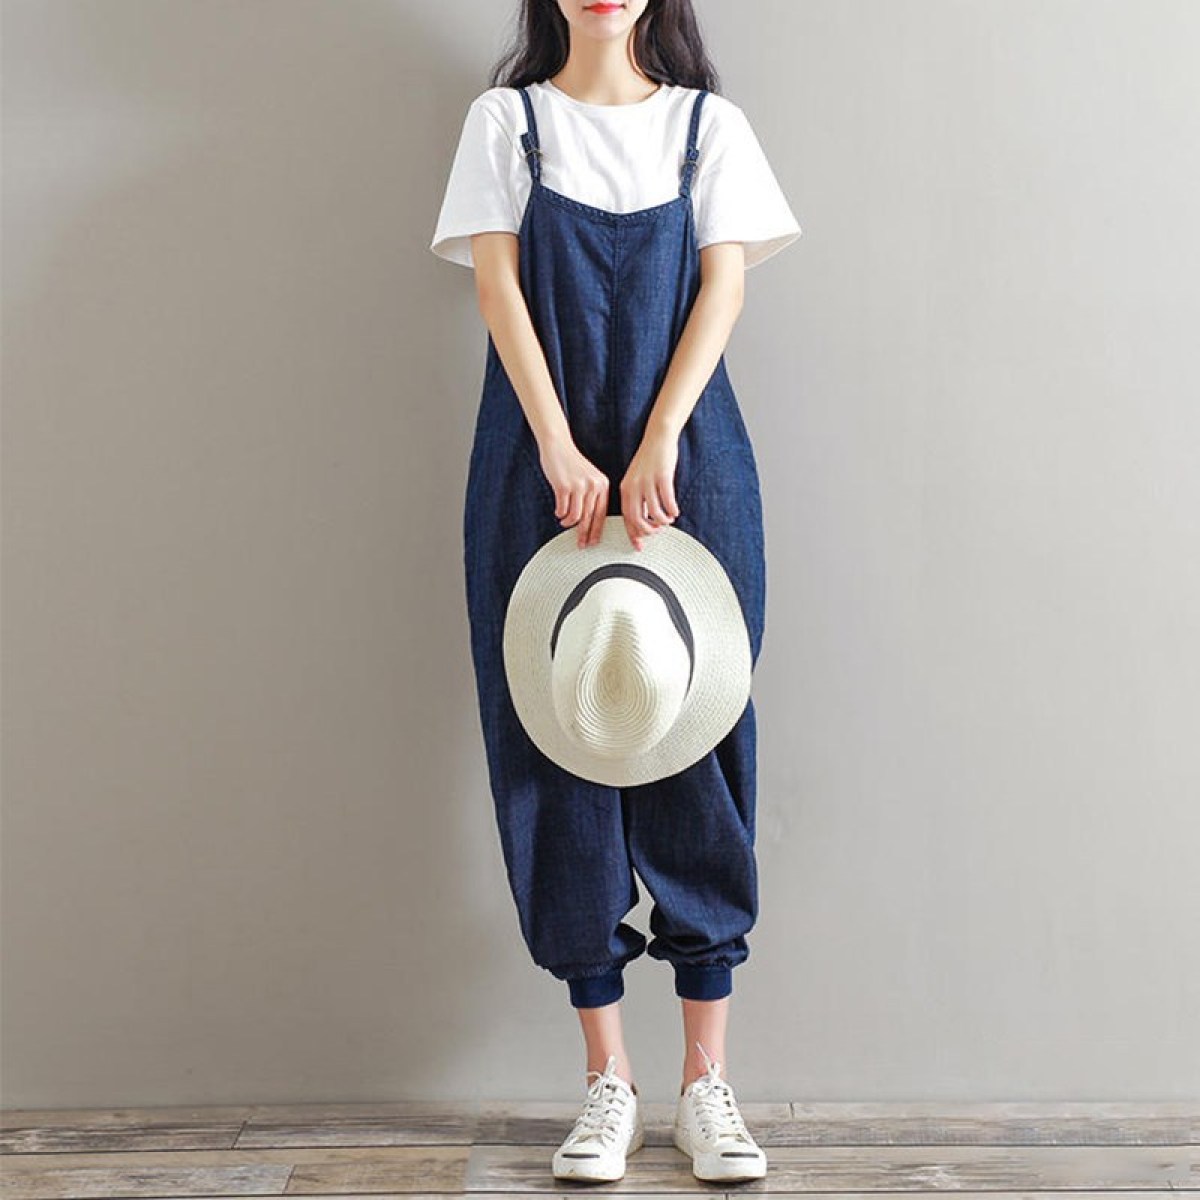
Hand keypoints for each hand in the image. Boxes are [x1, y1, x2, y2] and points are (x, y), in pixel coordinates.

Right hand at [538, 434, 609, 547]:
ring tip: (564, 522)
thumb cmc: (571, 463)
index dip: (597, 530)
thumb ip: (592, 495)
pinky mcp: (564, 487)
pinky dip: (560, 514)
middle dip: (584, 534)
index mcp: (602, 484)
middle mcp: (593, 485)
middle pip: (589, 518)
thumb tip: (590, 521)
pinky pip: (562, 510)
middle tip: (581, 544)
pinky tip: (558, 512)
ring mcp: (579, 486)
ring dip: (568, 523)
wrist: (557, 446)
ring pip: (575, 516)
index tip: (593, 541)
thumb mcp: (589, 478)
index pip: (602, 513)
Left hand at [619, 426, 680, 550]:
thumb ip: (637, 498)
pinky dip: (672, 509)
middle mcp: (634, 486)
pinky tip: (675, 511)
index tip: (640, 546)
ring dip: (663, 520)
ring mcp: (648, 481)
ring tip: (669, 519)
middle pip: (638, 519)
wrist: (657, 437)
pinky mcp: (662, 476)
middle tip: (658, 530)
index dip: (634, 534)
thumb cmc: (649, 460)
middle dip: (649, 530)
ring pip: (654, 512)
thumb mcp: (637, 479)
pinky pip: (667, 500)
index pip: (626, 518)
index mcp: (626, 489)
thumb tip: (642, 521)